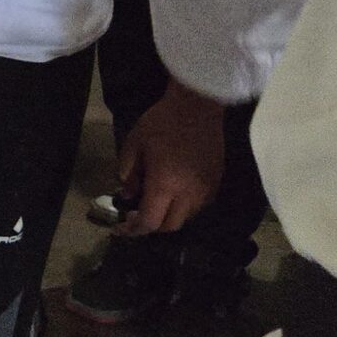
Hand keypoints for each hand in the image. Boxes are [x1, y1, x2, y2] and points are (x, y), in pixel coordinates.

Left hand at [116, 84, 225, 234]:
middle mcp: (189, 194)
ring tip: (154, 204)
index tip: (119, 228)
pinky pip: (199, 206)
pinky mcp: (216, 183)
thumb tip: (127, 194)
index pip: (150, 222)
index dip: (133, 230)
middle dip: (151, 226)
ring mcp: (206, 190)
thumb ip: (128, 174)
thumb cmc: (161, 122)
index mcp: (165, 185)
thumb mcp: (134, 145)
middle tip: (136, 215)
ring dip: (168, 217)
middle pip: (170, 226)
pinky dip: (184, 207)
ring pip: (186, 218)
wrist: (197, 107)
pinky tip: (174, 194)